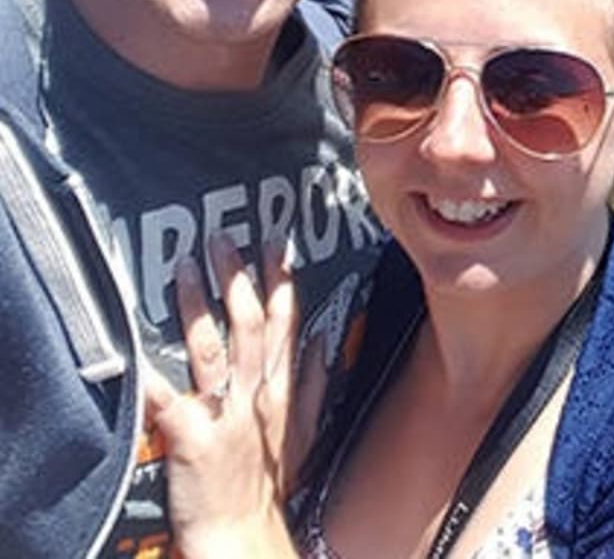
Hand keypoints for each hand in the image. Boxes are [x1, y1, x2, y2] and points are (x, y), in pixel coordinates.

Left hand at [143, 235, 300, 558]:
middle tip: (225, 240)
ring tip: (185, 268)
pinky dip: (150, 373)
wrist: (242, 537)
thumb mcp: (303, 431)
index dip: (283, 283)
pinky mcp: (188, 435)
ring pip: (213, 347)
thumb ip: (312, 383)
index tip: (278, 247)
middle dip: (239, 279)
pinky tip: (136, 348)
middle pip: (251, 326)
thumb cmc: (267, 487)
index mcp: (281, 392)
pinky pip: (166, 397)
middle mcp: (255, 396)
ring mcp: (223, 414)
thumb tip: (322, 341)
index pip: (287, 325)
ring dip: (198, 305)